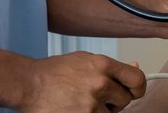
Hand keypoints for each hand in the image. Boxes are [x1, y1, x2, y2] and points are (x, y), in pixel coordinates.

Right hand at [20, 52, 145, 111]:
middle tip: (96, 96)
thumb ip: (111, 67)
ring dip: (101, 111)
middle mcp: (99, 83)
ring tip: (82, 102)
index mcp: (101, 64)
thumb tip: (135, 68)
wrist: (29, 84)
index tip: (133, 91)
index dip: (138, 87)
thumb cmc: (54, 72)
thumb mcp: (84, 60)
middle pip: (125, 99)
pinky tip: (77, 109)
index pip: (136, 79)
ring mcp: (91, 104)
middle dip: (114, 100)